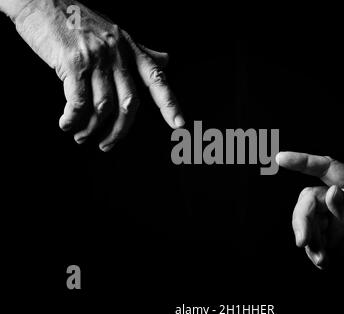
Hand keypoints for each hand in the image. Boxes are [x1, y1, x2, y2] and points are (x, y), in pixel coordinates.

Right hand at [12, 0, 183, 150]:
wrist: (41, 1)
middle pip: (129, 103)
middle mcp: (118, 54)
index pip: (156, 78)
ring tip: (80, 136)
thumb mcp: (117, 33)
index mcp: (130, 49)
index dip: (169, 103)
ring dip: (91, 128)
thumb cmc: (79, 20)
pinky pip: (78, 101)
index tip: (179, 124)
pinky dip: (72, 119)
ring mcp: (96, 58)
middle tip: (106, 145)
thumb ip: (141, 52)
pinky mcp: (73, 62)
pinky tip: (66, 124)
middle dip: (119, 131)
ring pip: (103, 106)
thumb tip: (166, 60)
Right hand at [276, 152, 343, 274]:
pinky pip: (309, 236)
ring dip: (308, 238)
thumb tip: (331, 192)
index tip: (282, 159)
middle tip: (303, 241)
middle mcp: (343, 200)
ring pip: (306, 218)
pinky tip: (324, 261)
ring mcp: (334, 218)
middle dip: (303, 219)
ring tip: (321, 258)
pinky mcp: (328, 236)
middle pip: (310, 198)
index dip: (304, 161)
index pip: (328, 169)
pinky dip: (312, 249)